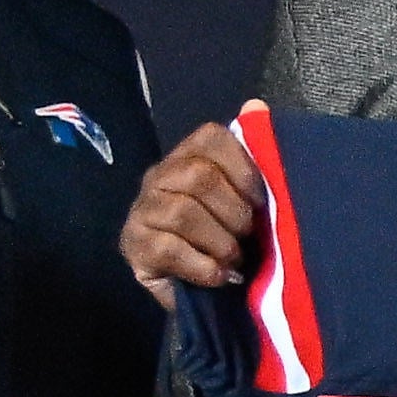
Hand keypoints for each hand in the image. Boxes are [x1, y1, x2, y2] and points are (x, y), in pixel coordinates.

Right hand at [121, 125, 261, 308]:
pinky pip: (170, 249)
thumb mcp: (246, 200)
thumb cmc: (226, 237)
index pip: (210, 138)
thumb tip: (256, 105)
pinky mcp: (134, 246)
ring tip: (234, 259)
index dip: (243, 168)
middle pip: (198, 176)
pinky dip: (204, 267)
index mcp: (188, 157)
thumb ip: (254, 157)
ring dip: (221, 242)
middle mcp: (159, 176)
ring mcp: (142, 211)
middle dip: (234, 212)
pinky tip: (218, 276)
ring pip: (183, 213)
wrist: (197, 290)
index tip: (261, 201)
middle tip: (247, 236)